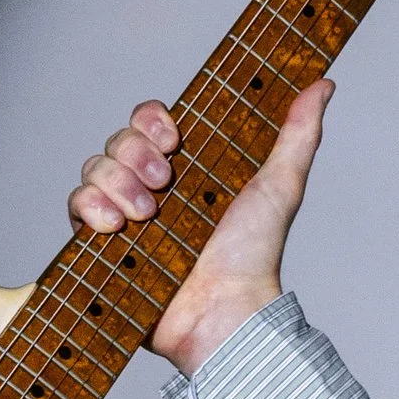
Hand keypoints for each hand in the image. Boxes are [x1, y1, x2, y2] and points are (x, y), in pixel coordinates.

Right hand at [67, 81, 332, 372]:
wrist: (223, 313)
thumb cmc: (253, 258)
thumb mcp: (279, 187)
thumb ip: (298, 136)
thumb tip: (323, 86)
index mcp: (186, 170)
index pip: (150, 122)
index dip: (152, 120)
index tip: (173, 138)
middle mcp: (151, 189)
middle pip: (119, 140)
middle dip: (136, 154)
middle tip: (165, 183)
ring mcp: (124, 216)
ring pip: (95, 168)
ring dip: (118, 184)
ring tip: (146, 215)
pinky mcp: (101, 246)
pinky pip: (75, 205)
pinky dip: (91, 208)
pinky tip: (117, 224)